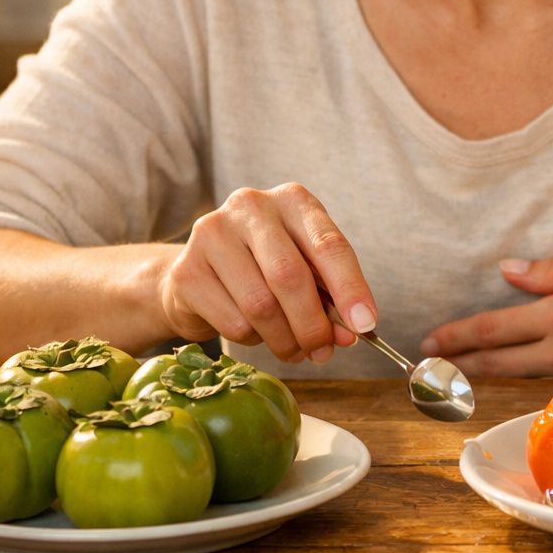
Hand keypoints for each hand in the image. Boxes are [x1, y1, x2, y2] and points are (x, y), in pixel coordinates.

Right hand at [156, 183, 376, 364]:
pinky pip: (233, 322)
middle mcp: (251, 206)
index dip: (351, 288)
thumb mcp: (306, 270)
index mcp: (292, 200)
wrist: (200, 273)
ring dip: (285, 340)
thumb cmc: (265, 268)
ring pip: (261, 305)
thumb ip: (330, 296)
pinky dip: (253, 340)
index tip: (365, 324)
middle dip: (313, 324)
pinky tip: (255, 332)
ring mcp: (212, 234)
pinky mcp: (187, 269)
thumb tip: (350, 334)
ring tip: (294, 349)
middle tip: (325, 351)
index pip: (328, 245)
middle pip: (290, 276)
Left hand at [420, 254, 552, 376]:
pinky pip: (549, 383)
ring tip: (456, 374)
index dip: (459, 336)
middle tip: (426, 370)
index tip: (430, 342)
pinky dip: (523, 381)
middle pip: (499, 362)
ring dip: (485, 375)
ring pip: (520, 375)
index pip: (496, 328)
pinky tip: (514, 377)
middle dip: (459, 365)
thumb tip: (509, 270)